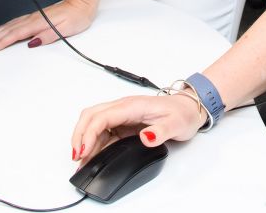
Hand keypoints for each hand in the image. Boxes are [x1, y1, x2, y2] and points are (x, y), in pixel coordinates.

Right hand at [0, 0, 95, 53]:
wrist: (81, 3)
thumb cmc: (76, 17)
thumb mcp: (66, 30)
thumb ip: (48, 36)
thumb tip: (33, 43)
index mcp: (39, 23)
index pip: (15, 34)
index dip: (1, 42)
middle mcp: (33, 19)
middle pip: (8, 30)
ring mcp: (32, 17)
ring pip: (9, 26)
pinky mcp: (34, 17)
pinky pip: (14, 23)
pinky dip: (4, 28)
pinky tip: (0, 31)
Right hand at [71, 94, 206, 163]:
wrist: (189, 108)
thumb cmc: (182, 114)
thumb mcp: (176, 124)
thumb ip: (161, 131)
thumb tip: (146, 138)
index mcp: (132, 105)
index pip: (102, 117)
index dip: (89, 133)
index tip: (83, 151)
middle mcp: (124, 107)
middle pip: (91, 116)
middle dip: (79, 135)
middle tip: (76, 156)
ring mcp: (123, 115)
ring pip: (94, 123)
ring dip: (84, 139)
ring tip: (80, 160)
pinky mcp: (124, 123)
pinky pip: (103, 130)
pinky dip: (93, 142)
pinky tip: (91, 155)